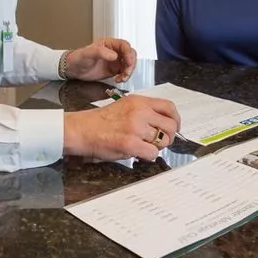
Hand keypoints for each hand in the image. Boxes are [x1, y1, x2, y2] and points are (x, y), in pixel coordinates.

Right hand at [62, 95, 179, 160]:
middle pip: (170, 126)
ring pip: (163, 141)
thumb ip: (144, 111)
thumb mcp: (124, 106)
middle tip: (158, 142)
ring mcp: (136, 127)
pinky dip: (147, 156)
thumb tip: (163, 124)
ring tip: (143, 146)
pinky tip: (137, 153)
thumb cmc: (101, 121)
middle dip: (167, 137)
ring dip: (155, 147)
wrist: (82, 129)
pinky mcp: (131, 143)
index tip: (174, 127)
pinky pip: (152, 153)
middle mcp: (140, 112)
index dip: (175, 119)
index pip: (169, 107)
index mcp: (139, 101)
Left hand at [64, 38, 137, 82]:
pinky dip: (124, 77)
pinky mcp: (114, 70)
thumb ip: (101, 52)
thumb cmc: (79, 58)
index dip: (129, 53)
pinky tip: (118, 80)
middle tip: (127, 72)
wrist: (73, 69)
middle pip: (130, 54)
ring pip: (129, 64)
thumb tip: (114, 55)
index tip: (128, 62)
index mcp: (109, 44)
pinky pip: (124, 72)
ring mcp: (115, 61)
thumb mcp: (88, 53)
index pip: (124, 46)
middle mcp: (114, 51)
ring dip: (128, 71)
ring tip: (122, 78)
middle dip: (131, 64)